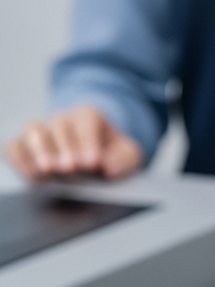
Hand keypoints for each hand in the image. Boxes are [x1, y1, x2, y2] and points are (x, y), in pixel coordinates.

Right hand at [4, 105, 142, 180]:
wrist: (89, 153)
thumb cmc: (108, 154)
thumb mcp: (126, 155)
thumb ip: (123, 159)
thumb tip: (108, 167)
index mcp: (90, 114)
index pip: (87, 121)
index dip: (88, 141)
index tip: (92, 162)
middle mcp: (62, 118)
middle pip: (61, 126)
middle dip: (65, 148)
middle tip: (69, 168)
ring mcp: (40, 131)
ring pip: (34, 130)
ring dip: (40, 150)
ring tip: (47, 171)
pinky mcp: (22, 146)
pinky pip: (13, 146)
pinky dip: (17, 157)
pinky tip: (29, 174)